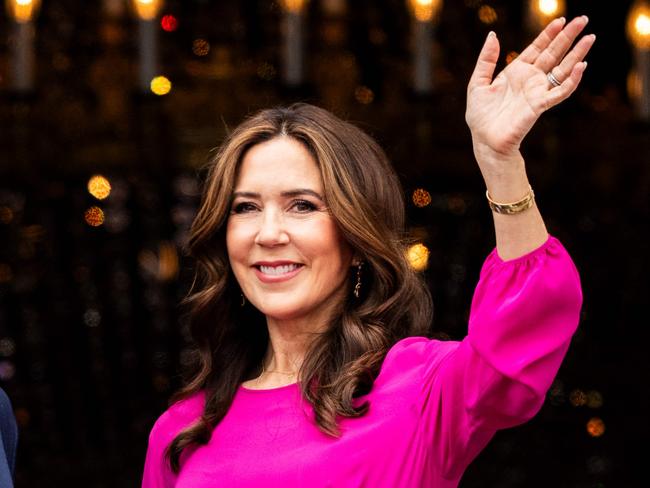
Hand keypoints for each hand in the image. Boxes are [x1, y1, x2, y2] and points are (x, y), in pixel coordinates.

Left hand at [465, 16, 595, 168]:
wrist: (484, 140)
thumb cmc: (480, 116)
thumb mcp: (477, 83)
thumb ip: (486, 60)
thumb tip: (493, 35)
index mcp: (516, 72)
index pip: (537, 48)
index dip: (548, 34)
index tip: (560, 20)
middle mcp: (530, 80)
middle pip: (554, 54)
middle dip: (568, 37)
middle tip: (583, 19)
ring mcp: (537, 92)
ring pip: (562, 69)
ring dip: (577, 54)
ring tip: (590, 38)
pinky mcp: (540, 105)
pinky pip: (560, 92)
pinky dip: (571, 80)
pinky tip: (580, 66)